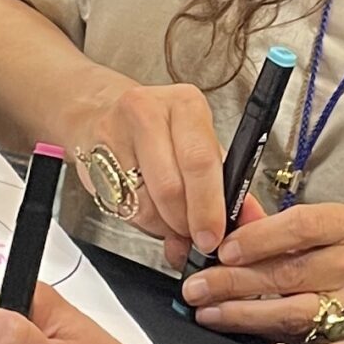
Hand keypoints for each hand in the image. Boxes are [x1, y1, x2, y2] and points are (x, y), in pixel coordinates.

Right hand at [67, 76, 229, 254]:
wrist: (100, 111)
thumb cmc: (159, 131)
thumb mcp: (198, 144)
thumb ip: (228, 183)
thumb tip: (253, 219)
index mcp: (186, 105)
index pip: (201, 160)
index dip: (209, 206)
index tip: (213, 235)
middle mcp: (149, 112)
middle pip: (171, 185)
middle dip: (186, 222)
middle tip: (195, 238)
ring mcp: (116, 132)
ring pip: (145, 203)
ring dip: (164, 226)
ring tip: (173, 224)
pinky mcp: (90, 156)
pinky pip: (123, 207)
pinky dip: (143, 222)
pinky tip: (150, 213)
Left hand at [173, 197, 343, 339]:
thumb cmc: (328, 254)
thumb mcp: (306, 230)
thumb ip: (264, 224)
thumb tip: (219, 221)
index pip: (301, 225)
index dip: (258, 238)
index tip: (223, 251)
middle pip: (291, 272)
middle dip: (236, 280)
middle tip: (197, 285)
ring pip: (291, 311)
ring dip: (240, 311)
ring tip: (206, 309)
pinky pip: (293, 336)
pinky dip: (255, 330)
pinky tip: (228, 323)